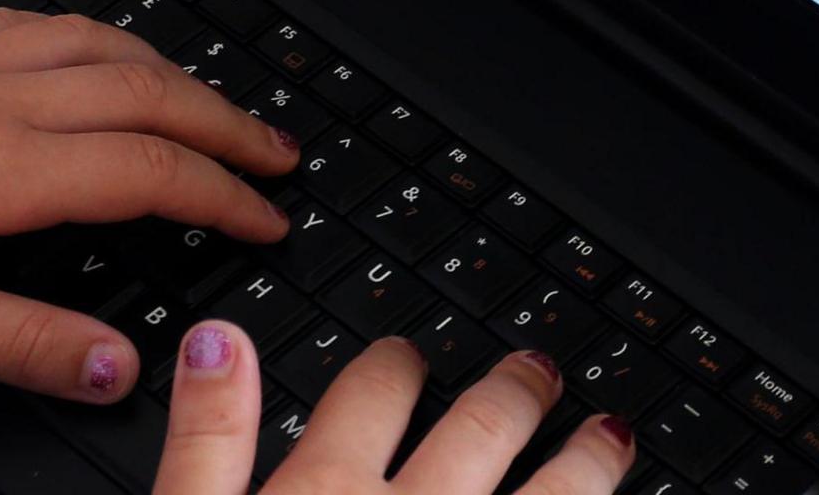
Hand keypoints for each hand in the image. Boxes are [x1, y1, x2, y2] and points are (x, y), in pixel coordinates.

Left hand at [0, 9, 298, 401]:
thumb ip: (16, 341)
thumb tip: (117, 367)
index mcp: (1, 164)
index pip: (150, 169)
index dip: (222, 193)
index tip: (268, 218)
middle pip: (148, 90)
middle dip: (226, 121)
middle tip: (281, 153)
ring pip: (101, 44)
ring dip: (173, 71)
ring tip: (214, 104)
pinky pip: (41, 23)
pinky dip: (100, 37)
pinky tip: (95, 52)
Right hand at [154, 322, 637, 493]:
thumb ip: (205, 440)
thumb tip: (215, 339)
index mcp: (328, 492)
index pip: (373, 396)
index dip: (396, 366)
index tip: (410, 356)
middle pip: (482, 433)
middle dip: (514, 393)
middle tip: (539, 369)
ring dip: (588, 464)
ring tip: (613, 436)